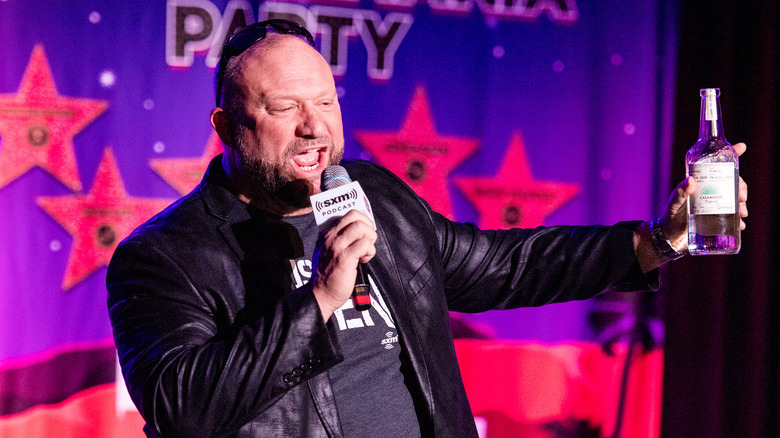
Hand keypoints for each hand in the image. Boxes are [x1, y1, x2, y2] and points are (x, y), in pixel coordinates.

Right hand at [311, 210, 376, 320]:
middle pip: (355, 215)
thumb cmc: (329, 274)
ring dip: (370, 238)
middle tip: (368, 240)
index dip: (362, 220)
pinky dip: (369, 252)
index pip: (348, 213)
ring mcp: (337, 246)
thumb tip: (362, 230)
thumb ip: (341, 238)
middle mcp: (331, 236)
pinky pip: (364, 244)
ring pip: (361, 227)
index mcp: (327, 233)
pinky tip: (364, 260)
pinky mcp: (345, 257)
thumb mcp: (329, 250)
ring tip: (365, 251)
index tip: (365, 232)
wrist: (321, 293)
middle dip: (368, 226)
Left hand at [635, 142, 747, 271]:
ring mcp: (713, 204)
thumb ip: (680, 193)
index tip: (741, 147)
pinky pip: (731, 215)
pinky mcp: (716, 218)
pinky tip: (741, 225)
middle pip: (731, 182)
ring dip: (742, 204)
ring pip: (734, 198)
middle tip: (742, 198)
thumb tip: (691, 180)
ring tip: (743, 213)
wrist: (669, 238)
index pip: (715, 166)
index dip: (729, 155)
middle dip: (741, 187)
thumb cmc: (669, 217)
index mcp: (699, 183)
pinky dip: (738, 219)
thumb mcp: (673, 204)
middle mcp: (708, 191)